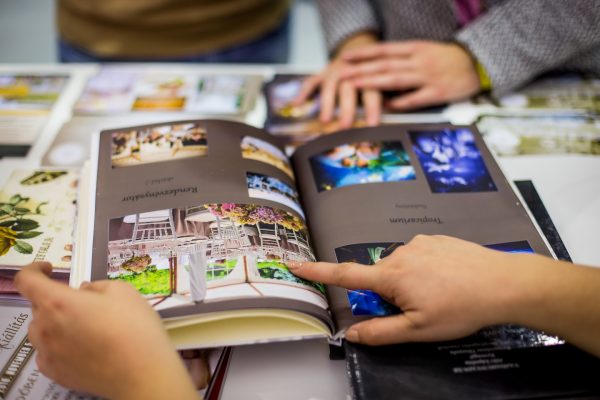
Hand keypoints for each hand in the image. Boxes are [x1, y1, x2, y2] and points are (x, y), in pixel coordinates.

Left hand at [15, 262, 197, 399]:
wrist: (142, 372)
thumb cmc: (134, 326)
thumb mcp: (122, 291)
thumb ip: (96, 286)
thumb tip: (84, 292)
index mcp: (58, 302)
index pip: (27, 280)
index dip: (34, 270)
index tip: (50, 269)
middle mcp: (45, 327)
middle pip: (38, 306)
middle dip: (56, 299)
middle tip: (84, 303)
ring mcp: (47, 353)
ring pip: (40, 330)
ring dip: (54, 322)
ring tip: (83, 326)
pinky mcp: (55, 373)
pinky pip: (47, 352)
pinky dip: (57, 344)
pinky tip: (81, 347)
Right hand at [289, 235, 526, 344]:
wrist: (504, 283)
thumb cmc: (461, 308)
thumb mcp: (419, 330)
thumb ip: (381, 333)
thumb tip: (351, 335)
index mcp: (392, 276)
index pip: (345, 276)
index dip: (317, 272)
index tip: (294, 264)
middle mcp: (400, 253)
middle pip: (379, 277)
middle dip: (388, 293)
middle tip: (418, 308)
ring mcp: (419, 243)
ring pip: (400, 266)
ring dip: (408, 281)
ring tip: (439, 294)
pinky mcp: (436, 238)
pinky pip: (418, 255)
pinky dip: (424, 269)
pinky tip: (446, 279)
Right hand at [292, 32, 381, 128]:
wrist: (361, 46)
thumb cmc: (375, 70)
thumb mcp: (386, 80)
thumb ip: (390, 95)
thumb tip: (394, 115)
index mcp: (371, 73)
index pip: (372, 90)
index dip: (372, 108)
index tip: (372, 125)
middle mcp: (352, 69)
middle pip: (349, 87)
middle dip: (347, 107)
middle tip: (346, 126)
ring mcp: (335, 70)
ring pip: (330, 84)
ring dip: (327, 102)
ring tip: (325, 120)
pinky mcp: (323, 71)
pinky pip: (311, 81)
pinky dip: (303, 92)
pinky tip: (296, 104)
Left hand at [340, 40, 480, 110]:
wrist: (476, 64)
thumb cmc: (446, 59)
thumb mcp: (423, 52)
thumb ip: (402, 59)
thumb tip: (378, 68)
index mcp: (415, 49)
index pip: (384, 50)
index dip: (364, 54)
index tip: (346, 58)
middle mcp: (419, 61)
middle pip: (385, 65)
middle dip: (361, 69)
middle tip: (342, 74)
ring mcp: (428, 76)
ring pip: (396, 79)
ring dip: (374, 82)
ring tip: (356, 86)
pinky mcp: (437, 92)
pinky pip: (415, 98)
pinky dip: (400, 102)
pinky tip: (385, 107)